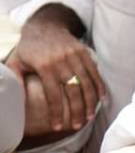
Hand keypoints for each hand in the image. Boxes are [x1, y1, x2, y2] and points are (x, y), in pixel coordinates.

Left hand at [10, 7, 103, 133]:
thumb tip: (14, 100)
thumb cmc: (29, 48)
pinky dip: (99, 86)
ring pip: (86, 83)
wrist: (45, 25)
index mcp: (44, 66)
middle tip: (77, 126)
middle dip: (76, 111)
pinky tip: (100, 99)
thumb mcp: (16, 62)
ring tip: (89, 117)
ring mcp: (75, 56)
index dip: (56, 112)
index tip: (58, 126)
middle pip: (73, 91)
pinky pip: (94, 73)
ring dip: (90, 102)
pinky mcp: (84, 53)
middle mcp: (62, 61)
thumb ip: (16, 80)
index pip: (53, 94)